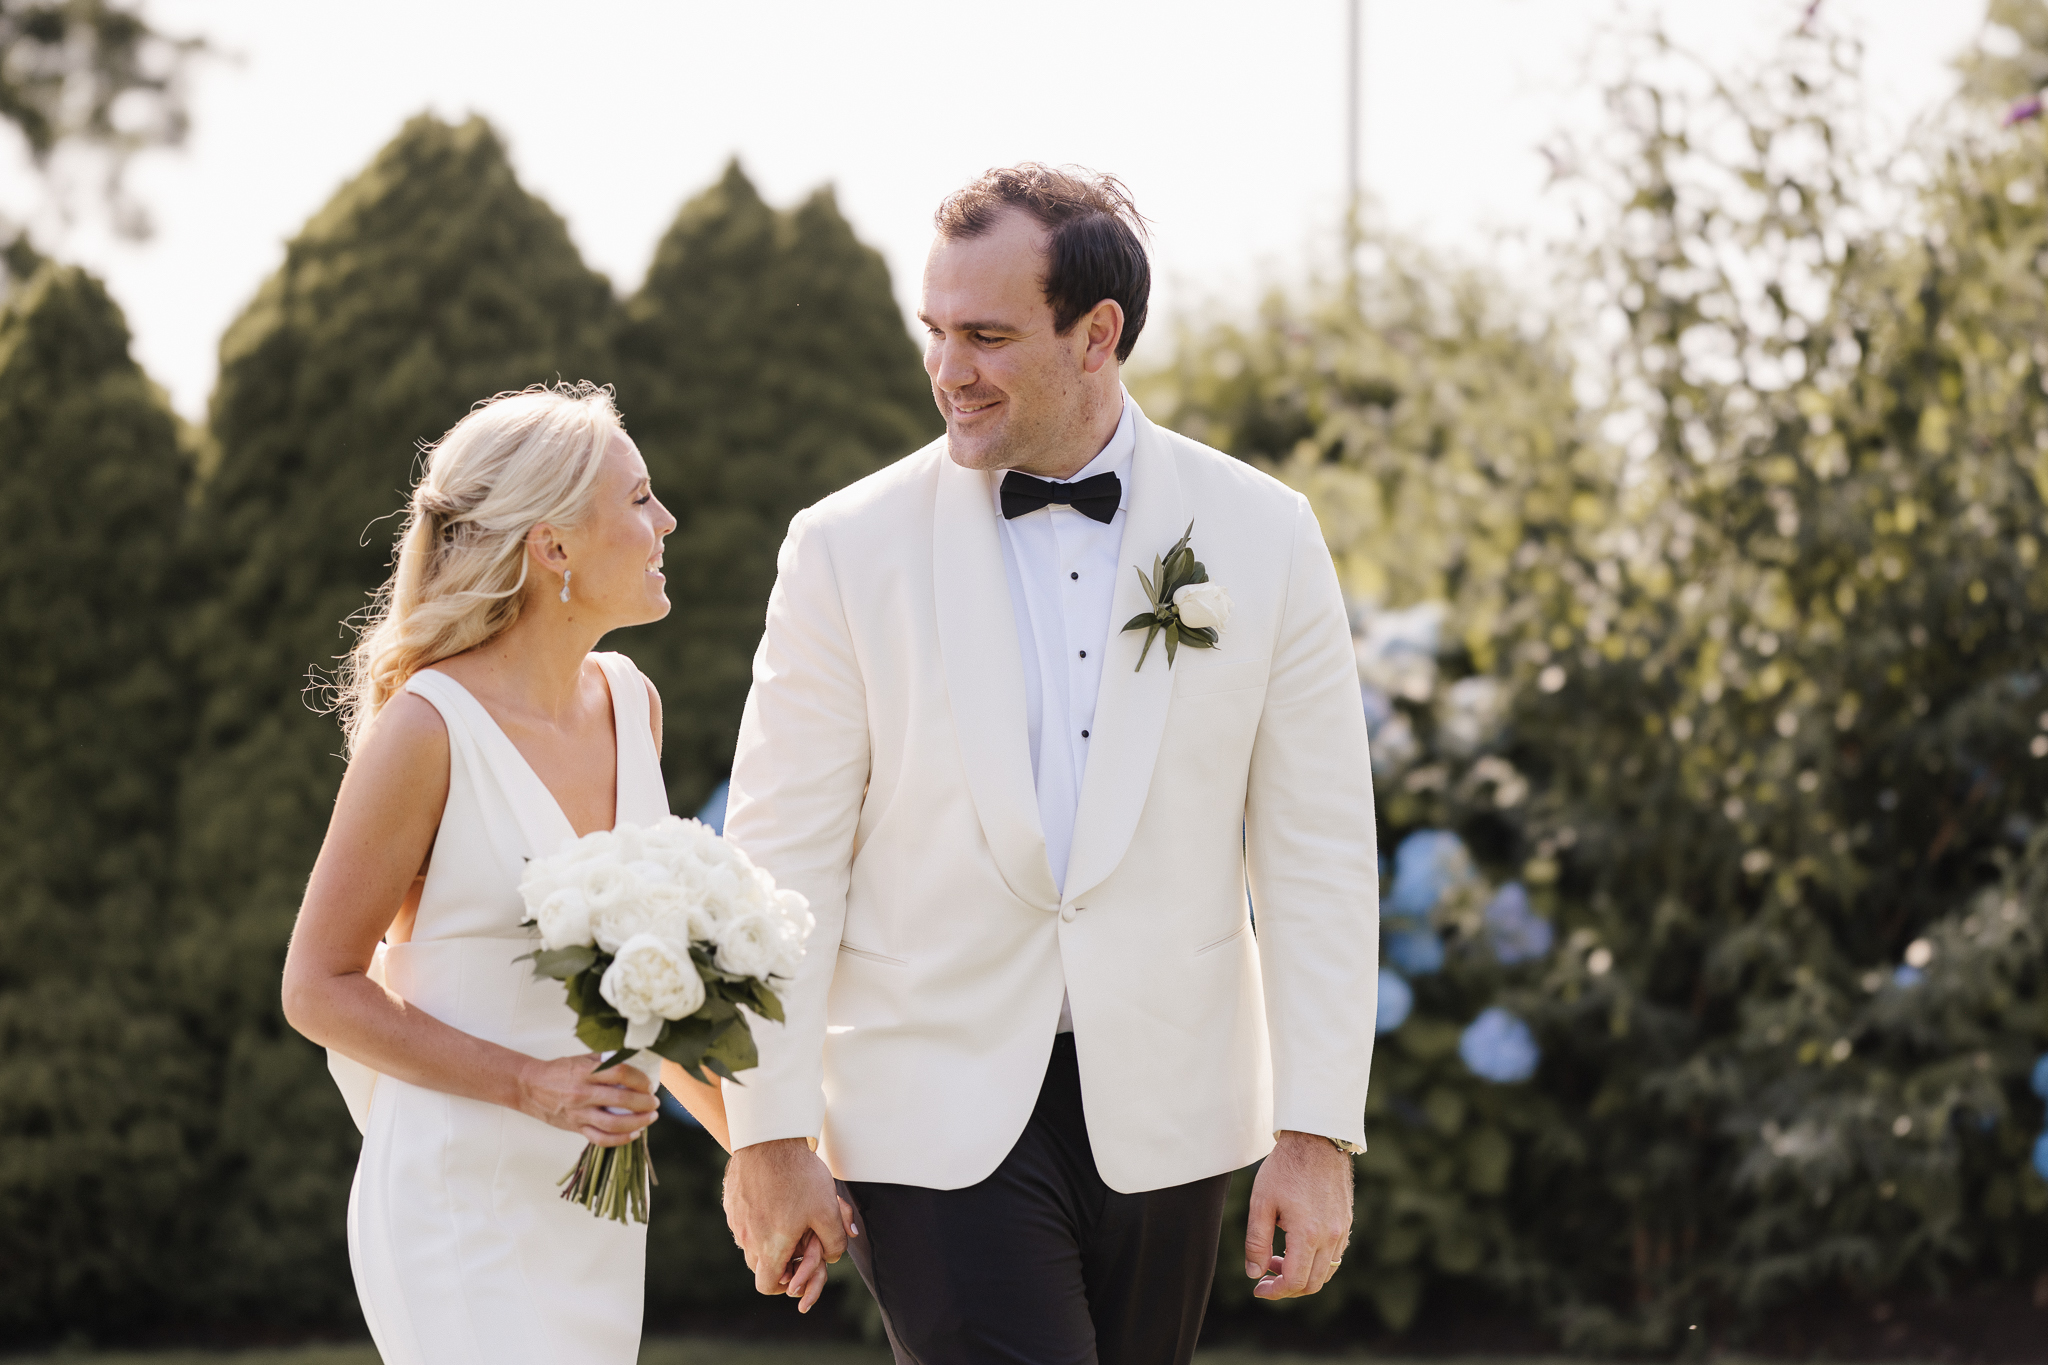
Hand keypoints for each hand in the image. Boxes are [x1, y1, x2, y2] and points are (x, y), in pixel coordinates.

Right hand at [515, 1052, 657, 1146]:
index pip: (621, 1072)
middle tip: (655, 1103)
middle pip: (622, 1099)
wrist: (530, 1087)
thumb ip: (606, 1061)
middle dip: (645, 1102)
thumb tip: (636, 1063)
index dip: (640, 1078)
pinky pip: (601, 1138)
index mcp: (586, 1072)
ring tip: (650, 1118)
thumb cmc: (560, 1071)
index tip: (649, 1083)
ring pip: (614, 1123)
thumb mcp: (583, 1059)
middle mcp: (583, 1093)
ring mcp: (579, 1113)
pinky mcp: (575, 1128)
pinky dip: (620, 1139)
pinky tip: (633, 1134)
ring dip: (638, 1122)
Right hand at [724, 1138, 853, 1310]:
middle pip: (758, 1265)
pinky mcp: (731, 1202)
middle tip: (796, 1240)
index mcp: (770, 1247)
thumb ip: (835, 1241)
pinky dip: (757, 1219)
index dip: (784, 1284)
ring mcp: (736, 1220)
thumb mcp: (827, 1210)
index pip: (767, 1285)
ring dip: (767, 1238)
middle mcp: (747, 1238)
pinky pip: (742, 1221)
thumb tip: (833, 1256)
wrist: (770, 1139)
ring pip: (750, 1242)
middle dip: (778, 1260)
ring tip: (787, 1216)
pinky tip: (774, 1198)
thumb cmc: (799, 1176)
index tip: (796, 1267)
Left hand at [1245, 1130, 1353, 1299]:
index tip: (1258, 1288)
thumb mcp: (1261, 1203)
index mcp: (1307, 1234)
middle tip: (1266, 1276)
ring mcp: (1341, 1230)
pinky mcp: (1346, 1222)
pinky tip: (1297, 1246)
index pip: (1294, 1281)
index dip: (1274, 1292)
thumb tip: (1254, 1273)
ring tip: (1278, 1258)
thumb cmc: (1284, 1168)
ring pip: (1326, 1272)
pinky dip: (1316, 1262)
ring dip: (1302, 1275)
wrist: (1315, 1139)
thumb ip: (1256, 1242)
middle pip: (1313, 1283)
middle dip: (1287, 1288)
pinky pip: (1335, 1256)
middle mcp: (1330, 1237)